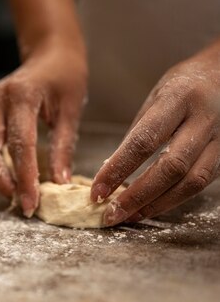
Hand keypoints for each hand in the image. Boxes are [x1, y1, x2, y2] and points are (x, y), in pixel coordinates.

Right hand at [0, 42, 86, 215]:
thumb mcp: (71, 110)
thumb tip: (59, 184)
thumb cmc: (65, 77)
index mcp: (21, 95)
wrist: (49, 53)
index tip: (32, 203)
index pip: (19, 144)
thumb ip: (63, 148)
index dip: (25, 177)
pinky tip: (11, 178)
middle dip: (0, 181)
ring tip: (18, 192)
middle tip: (22, 202)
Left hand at [92, 42, 219, 225]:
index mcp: (179, 99)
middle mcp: (204, 120)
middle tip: (111, 214)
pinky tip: (151, 207)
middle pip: (171, 167)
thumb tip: (110, 172)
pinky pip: (201, 184)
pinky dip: (173, 199)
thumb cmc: (185, 85)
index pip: (144, 140)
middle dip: (137, 195)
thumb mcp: (156, 98)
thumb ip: (137, 134)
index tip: (97, 191)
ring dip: (157, 204)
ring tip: (129, 216)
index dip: (118, 169)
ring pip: (191, 182)